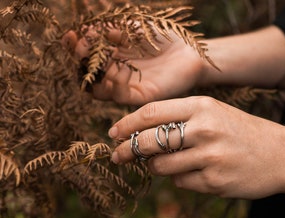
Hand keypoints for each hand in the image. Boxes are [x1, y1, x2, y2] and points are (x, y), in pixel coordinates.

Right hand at [63, 28, 203, 104]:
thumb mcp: (132, 28)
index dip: (75, 47)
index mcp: (111, 56)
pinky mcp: (141, 96)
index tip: (70, 35)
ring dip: (93, 78)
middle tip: (79, 49)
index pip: (85, 57)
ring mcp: (127, 86)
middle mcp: (115, 73)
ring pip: (99, 90)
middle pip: (88, 75)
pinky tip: (116, 74)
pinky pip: (121, 96)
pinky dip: (115, 86)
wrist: (188, 49)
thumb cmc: (162, 36)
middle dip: (79, 62)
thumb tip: (86, 29)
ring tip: (94, 63)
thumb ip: (110, 29)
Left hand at [108, 96, 284, 198]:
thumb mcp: (214, 113)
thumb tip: (139, 135)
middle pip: (149, 141)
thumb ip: (179, 120)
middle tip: (117, 156)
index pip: (151, 112)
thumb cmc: (241, 131)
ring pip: (161, 166)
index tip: (113, 133)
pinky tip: (196, 172)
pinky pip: (180, 182)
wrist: (282, 154)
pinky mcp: (215, 182)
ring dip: (157, 166)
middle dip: (127, 150)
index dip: (126, 123)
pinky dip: (179, 179)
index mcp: (202, 106)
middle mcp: (204, 129)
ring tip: (168, 163)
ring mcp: (210, 157)